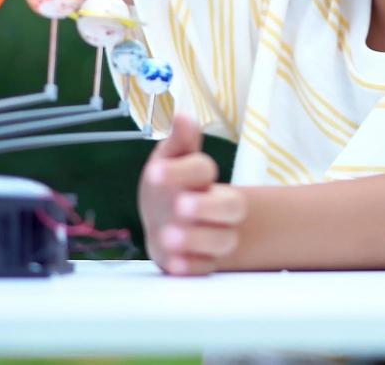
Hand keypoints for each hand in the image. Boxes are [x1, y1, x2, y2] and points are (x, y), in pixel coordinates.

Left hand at [137, 112, 247, 276]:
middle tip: (179, 207)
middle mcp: (216, 207)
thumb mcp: (168, 160)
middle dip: (206, 207)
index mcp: (203, 177)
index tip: (154, 172)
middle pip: (231, 206)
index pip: (203, 169)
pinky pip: (204, 268)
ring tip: (169, 235)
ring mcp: (213, 236)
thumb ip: (178, 143)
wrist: (164, 222)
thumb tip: (183, 115)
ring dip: (196, 239)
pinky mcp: (204, 264)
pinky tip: (174, 262)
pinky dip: (190, 266)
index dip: (182, 170)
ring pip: (222, 241)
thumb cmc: (168, 187)